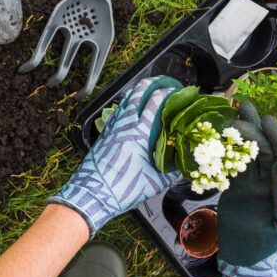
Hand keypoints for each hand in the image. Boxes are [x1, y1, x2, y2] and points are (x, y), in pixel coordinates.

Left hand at [48, 76, 182, 235]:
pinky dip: (127, 104)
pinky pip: (118, 111)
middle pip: (139, 92)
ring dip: (139, 91)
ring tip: (151, 91)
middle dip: (153, 83)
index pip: (156, 101)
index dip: (169, 92)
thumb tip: (184, 162)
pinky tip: (132, 109)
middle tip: (165, 83)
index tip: (179, 91)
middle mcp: (125, 124)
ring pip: (126, 99)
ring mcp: (113, 126)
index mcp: (140, 132)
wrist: (93, 193)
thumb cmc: (124, 189)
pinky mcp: (105, 132)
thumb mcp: (156, 182)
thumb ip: (172, 170)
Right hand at [218, 102, 276, 276]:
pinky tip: (219, 137)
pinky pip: (231, 165)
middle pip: (265, 150)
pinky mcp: (235, 188)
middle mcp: (269, 182)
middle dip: (256, 129)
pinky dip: (226, 151)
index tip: (266, 120)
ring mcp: (252, 184)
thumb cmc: (265, 247)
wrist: (243, 259)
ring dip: (242, 135)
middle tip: (243, 109)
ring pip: (248, 154)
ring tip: (233, 114)